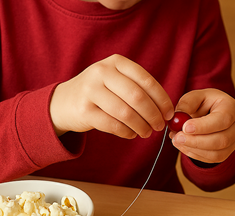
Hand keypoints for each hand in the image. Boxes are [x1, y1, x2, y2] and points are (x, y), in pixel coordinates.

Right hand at [50, 54, 174, 138]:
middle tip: (159, 126)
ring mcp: (90, 90)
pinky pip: (114, 125)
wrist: (64, 102)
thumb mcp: (118, 82)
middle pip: (137, 97)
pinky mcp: (84, 110)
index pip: (146, 81)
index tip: (169, 114)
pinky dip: (127, 132)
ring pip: (126, 113)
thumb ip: (140, 90)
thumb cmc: (101, 93)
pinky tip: (132, 134)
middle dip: (153, 115)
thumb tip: (167, 111)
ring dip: (142, 126)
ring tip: (147, 133)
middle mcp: (101, 72)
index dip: (162, 99)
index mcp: (116, 62)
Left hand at [169, 89, 234, 162]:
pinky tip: (183, 146)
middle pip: (222, 140)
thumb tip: (178, 117)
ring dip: (194, 150)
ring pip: (217, 153)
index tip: (185, 127)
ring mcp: (234, 142)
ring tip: (177, 141)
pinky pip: (212, 159)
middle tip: (178, 137)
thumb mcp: (196, 96)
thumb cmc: (206, 103)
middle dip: (197, 141)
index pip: (222, 120)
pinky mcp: (227, 152)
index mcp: (231, 108)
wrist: (215, 112)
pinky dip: (195, 154)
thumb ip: (187, 103)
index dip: (204, 126)